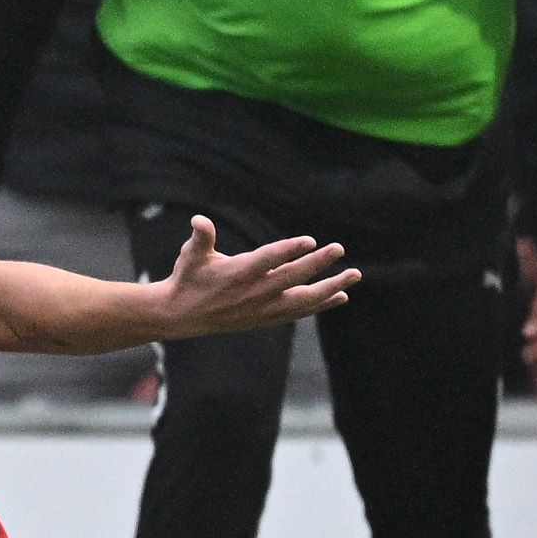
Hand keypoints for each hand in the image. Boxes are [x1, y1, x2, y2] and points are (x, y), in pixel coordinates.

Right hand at [151, 214, 358, 339]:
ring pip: (304, 299)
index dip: (290, 249)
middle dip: (318, 263)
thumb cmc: (188, 278)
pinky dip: (321, 304)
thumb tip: (199, 219)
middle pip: (293, 277)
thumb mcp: (190, 255)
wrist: (182, 316)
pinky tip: (340, 296)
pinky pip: (301, 312)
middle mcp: (254, 292)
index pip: (269, 259)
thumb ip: (201, 237)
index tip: (311, 240)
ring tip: (354, 275)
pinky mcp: (267, 318)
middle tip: (339, 248)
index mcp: (237, 273)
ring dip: (331, 287)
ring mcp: (263, 308)